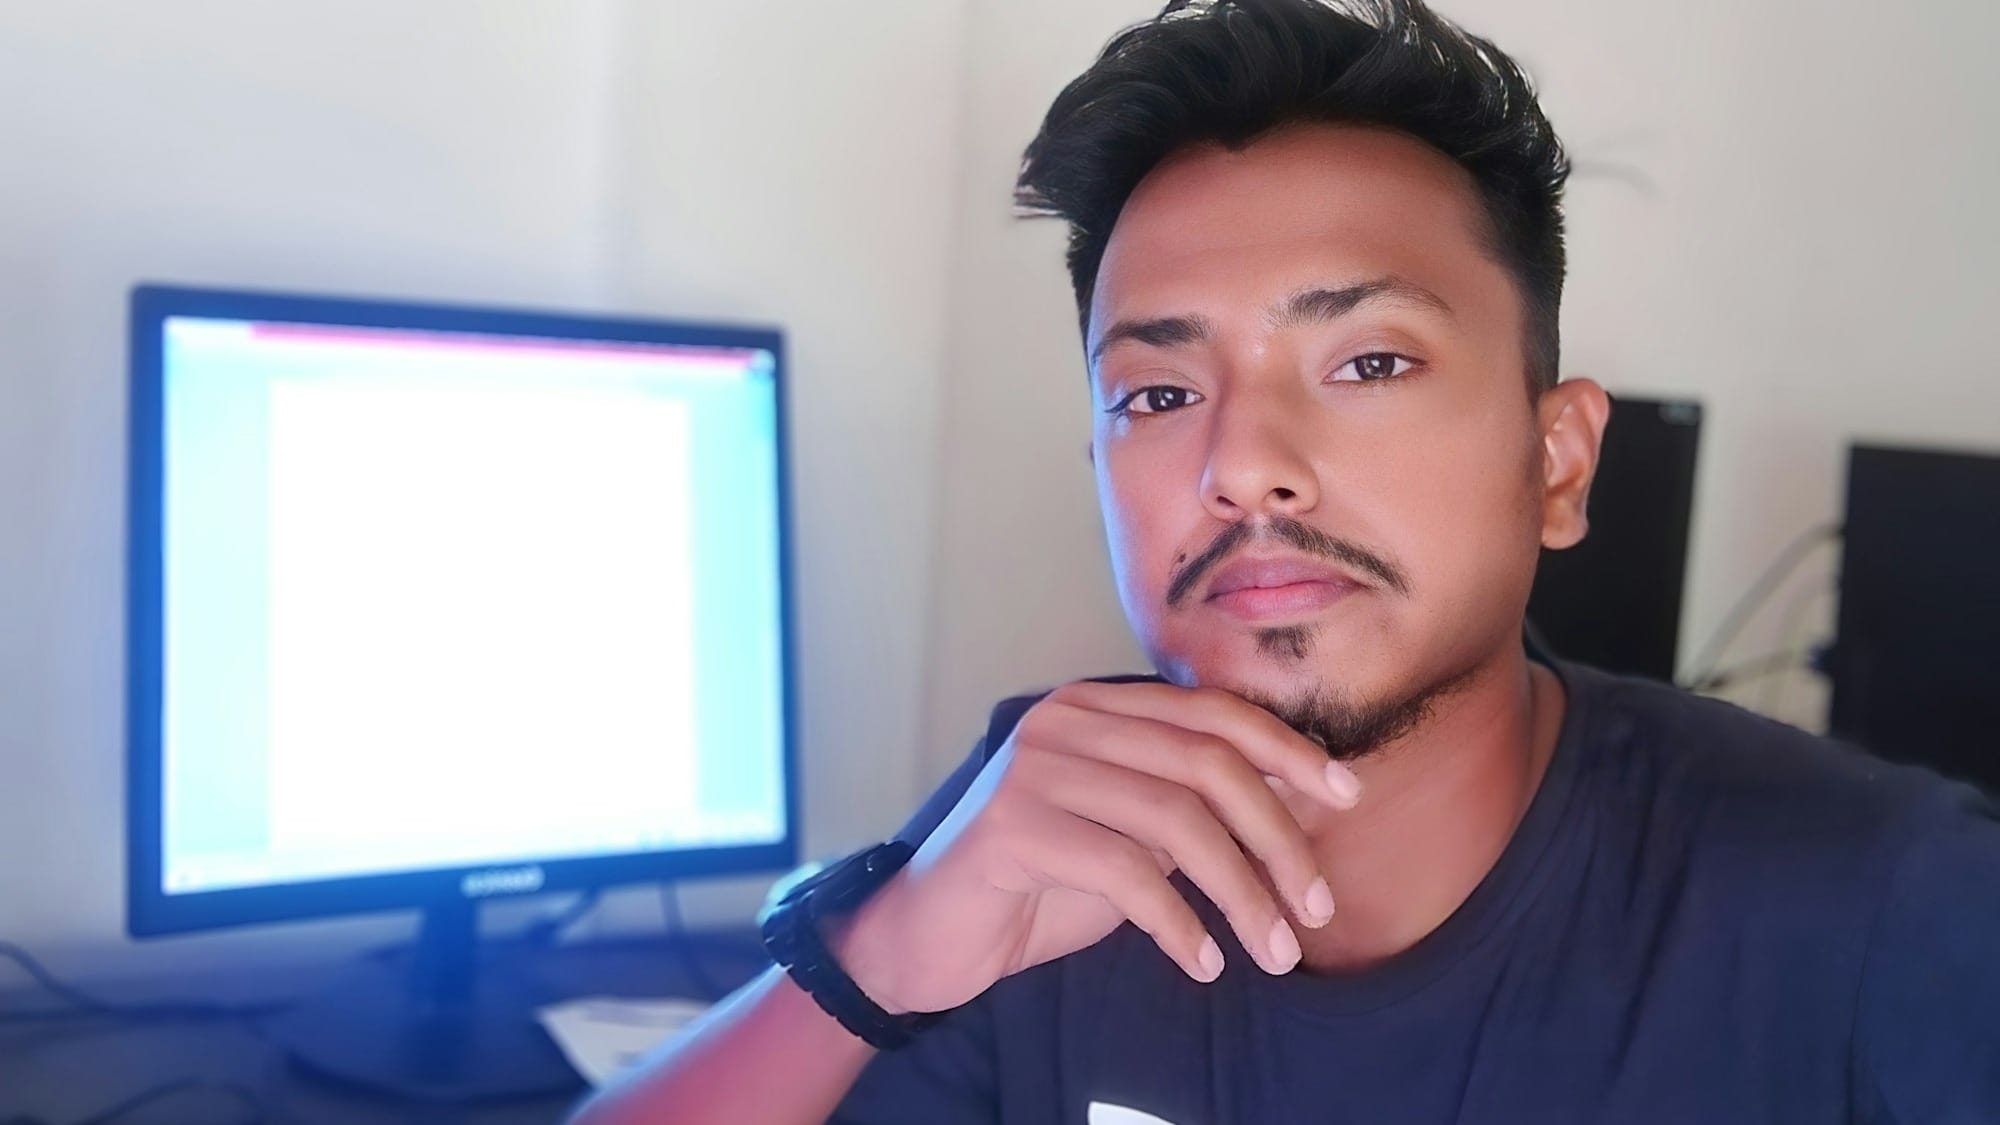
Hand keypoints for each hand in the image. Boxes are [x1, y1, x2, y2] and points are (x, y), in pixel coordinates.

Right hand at [828, 679, 1360, 1014]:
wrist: (929, 935)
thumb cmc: (1039, 885)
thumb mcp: (1131, 836)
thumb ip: (1194, 809)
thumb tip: (1306, 803)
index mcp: (1097, 706)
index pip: (1212, 711)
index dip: (1289, 750)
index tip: (1347, 797)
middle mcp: (1065, 721)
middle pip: (1206, 764)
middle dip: (1278, 837)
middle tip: (1315, 907)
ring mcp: (1034, 768)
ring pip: (1175, 820)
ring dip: (1242, 893)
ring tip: (1275, 951)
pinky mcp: (1012, 826)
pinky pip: (1125, 872)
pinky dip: (1178, 924)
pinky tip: (1202, 962)